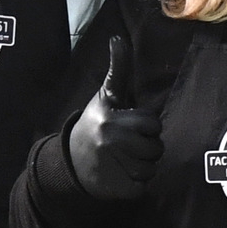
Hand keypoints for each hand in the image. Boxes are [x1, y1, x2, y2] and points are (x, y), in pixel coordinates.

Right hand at [67, 35, 160, 200]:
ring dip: (144, 166)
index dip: (147, 126)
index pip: (153, 124)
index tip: (132, 126)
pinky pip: (143, 188)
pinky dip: (137, 184)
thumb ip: (118, 69)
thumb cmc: (96, 123)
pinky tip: (123, 174)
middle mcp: (109, 143)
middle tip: (131, 145)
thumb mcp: (106, 97)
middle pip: (156, 148)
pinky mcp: (113, 188)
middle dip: (148, 147)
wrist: (70, 161)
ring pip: (151, 169)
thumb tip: (118, 38)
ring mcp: (110, 167)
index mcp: (110, 120)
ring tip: (127, 159)